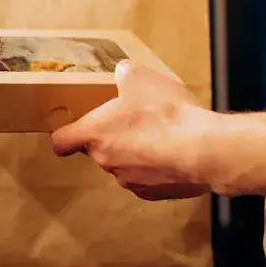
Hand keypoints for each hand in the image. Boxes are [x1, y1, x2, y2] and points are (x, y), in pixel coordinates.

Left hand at [50, 60, 217, 200]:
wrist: (203, 151)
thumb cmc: (166, 115)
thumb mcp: (142, 78)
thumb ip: (125, 73)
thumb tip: (123, 72)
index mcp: (95, 134)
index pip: (62, 142)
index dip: (66, 135)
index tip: (72, 130)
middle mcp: (107, 162)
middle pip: (99, 150)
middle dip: (113, 136)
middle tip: (135, 120)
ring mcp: (130, 181)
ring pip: (125, 165)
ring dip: (136, 152)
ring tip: (161, 135)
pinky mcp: (154, 194)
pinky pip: (149, 178)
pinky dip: (157, 167)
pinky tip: (175, 151)